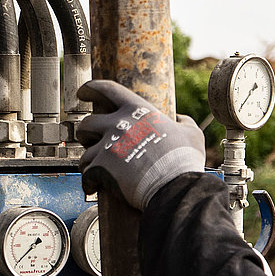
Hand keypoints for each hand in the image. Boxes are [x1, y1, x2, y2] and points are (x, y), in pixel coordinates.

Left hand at [75, 79, 205, 209]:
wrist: (175, 187)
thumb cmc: (183, 161)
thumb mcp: (192, 134)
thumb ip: (184, 122)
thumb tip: (180, 119)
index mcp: (137, 110)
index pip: (107, 89)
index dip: (91, 88)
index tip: (83, 92)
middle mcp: (118, 124)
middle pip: (87, 123)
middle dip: (85, 133)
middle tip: (90, 141)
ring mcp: (108, 146)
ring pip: (84, 152)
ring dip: (88, 160)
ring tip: (95, 168)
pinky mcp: (101, 167)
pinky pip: (86, 174)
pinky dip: (88, 181)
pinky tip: (94, 186)